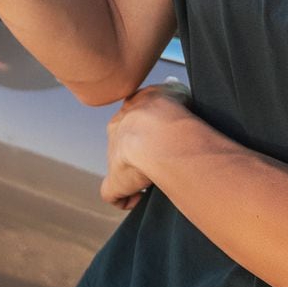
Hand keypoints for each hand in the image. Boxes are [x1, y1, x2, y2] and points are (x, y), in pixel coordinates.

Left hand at [101, 81, 194, 210]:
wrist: (158, 133)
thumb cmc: (171, 110)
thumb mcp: (175, 90)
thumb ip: (173, 90)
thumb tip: (173, 87)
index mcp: (131, 108)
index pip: (133, 117)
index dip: (146, 128)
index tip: (160, 136)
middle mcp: (118, 130)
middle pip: (123, 140)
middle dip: (138, 151)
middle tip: (159, 159)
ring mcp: (113, 156)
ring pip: (120, 166)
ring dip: (134, 174)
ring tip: (153, 180)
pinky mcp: (114, 181)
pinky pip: (112, 193)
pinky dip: (124, 198)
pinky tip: (138, 199)